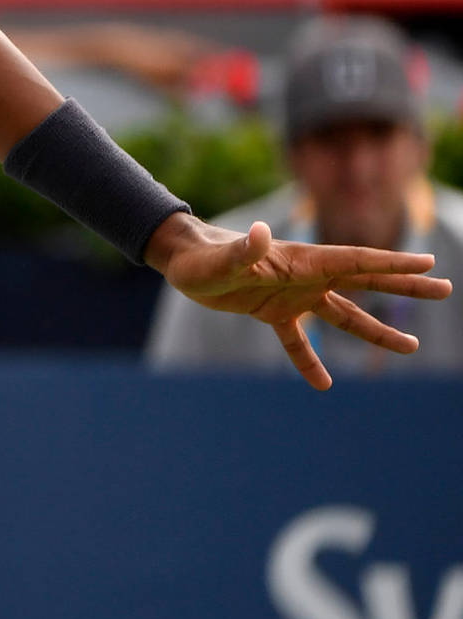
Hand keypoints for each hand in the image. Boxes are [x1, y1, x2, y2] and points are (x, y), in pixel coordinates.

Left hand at [145, 213, 452, 389]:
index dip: (392, 262)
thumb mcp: (221, 259)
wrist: (181, 259)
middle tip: (444, 287)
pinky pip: (298, 342)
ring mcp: (291, 295)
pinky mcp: (272, 313)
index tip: (428, 262)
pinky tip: (324, 385)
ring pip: (343, 314)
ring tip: (411, 346)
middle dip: (404, 284)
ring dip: (375, 330)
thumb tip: (260, 233)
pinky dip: (310, 361)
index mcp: (301, 262)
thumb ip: (243, 250)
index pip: (355, 262)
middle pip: (364, 281)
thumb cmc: (200, 256)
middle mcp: (304, 277)